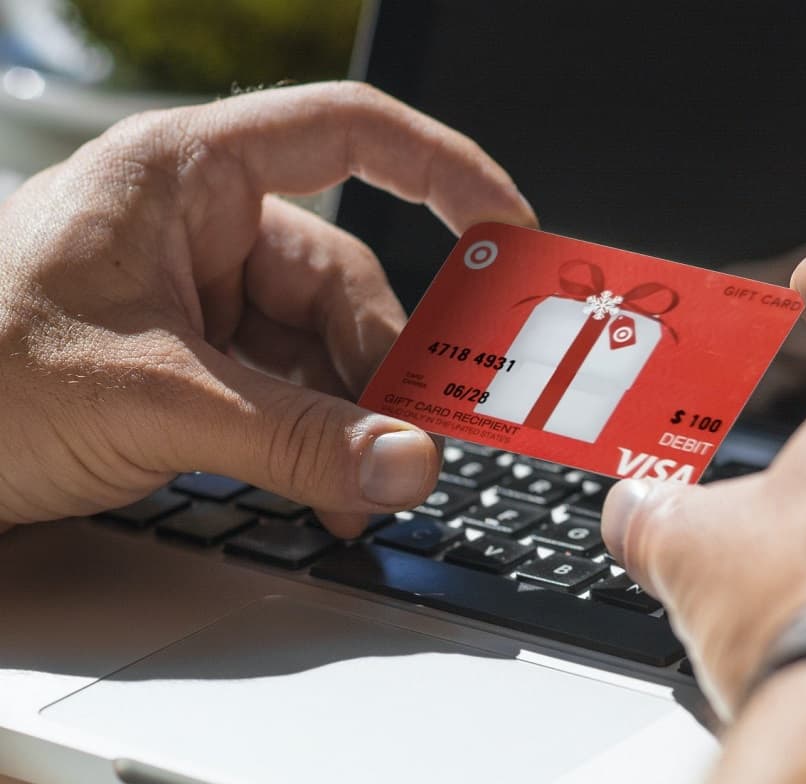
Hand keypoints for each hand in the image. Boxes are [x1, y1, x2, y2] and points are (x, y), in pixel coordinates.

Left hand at [0, 82, 536, 535]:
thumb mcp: (156, 401)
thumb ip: (295, 437)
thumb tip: (410, 462)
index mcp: (185, 176)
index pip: (347, 131)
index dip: (444, 171)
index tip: (508, 233)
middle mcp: (203, 226)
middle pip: (348, 277)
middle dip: (383, 368)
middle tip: (418, 435)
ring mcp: (202, 297)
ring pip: (325, 346)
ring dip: (353, 419)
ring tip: (359, 487)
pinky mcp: (198, 360)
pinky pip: (292, 388)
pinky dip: (319, 439)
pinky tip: (328, 489)